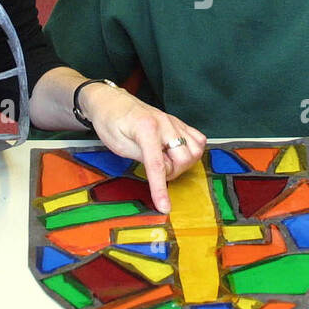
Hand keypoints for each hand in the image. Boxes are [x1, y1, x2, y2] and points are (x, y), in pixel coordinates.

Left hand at [79, 84, 206, 214]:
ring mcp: (174, 121)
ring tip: (166, 162)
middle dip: (172, 172)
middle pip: (183, 158)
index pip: (158, 165)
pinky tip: (177, 153)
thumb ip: (143, 157)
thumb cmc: (110, 122)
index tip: (164, 207)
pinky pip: (198, 138)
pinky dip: (192, 150)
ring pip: (195, 149)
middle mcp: (165, 123)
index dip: (161, 189)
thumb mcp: (118, 145)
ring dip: (183, 163)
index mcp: (146, 129)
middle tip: (156, 171)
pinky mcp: (178, 122)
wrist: (110, 101)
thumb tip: (163, 170)